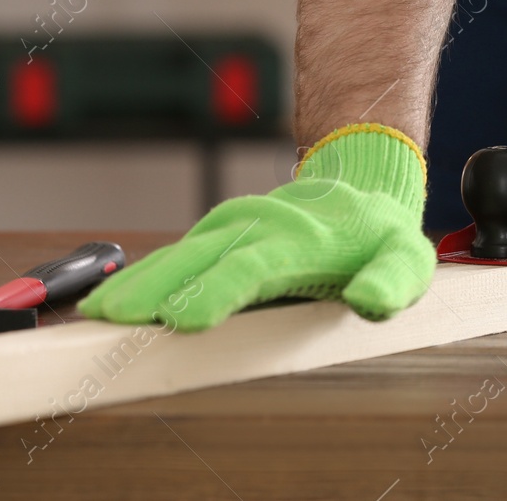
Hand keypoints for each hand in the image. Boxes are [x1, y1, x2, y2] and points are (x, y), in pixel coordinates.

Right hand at [78, 126, 433, 330]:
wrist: (362, 187)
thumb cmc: (382, 237)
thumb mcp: (407, 260)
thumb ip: (391, 282)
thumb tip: (372, 302)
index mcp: (302, 238)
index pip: (253, 267)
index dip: (216, 291)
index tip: (183, 318)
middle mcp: (259, 227)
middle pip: (200, 259)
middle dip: (157, 289)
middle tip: (117, 319)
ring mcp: (232, 228)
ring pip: (179, 255)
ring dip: (137, 284)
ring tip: (98, 314)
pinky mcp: (216, 236)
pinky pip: (174, 256)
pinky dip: (141, 277)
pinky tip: (108, 302)